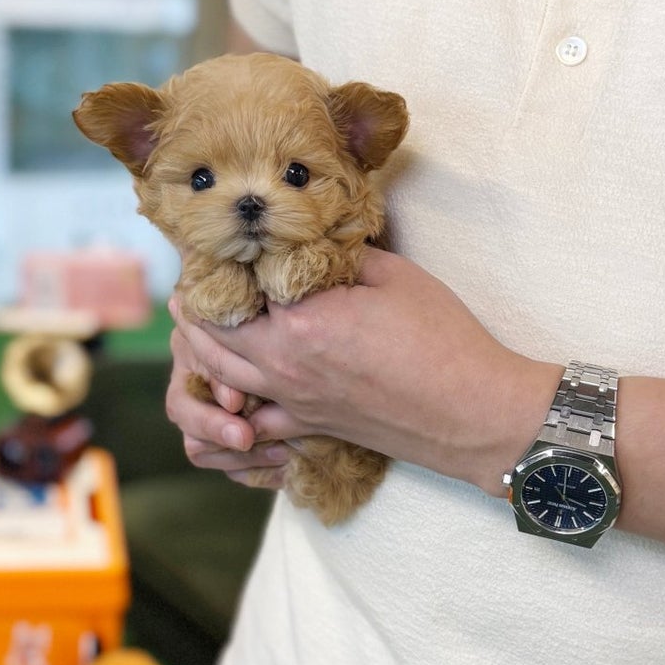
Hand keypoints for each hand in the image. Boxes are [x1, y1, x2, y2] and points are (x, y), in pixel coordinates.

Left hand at [169, 249, 556, 495]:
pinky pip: (248, 419)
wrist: (470, 412)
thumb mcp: (391, 275)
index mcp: (297, 320)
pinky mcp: (307, 426)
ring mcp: (291, 401)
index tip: (216, 241)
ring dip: (201, 345)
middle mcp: (282, 365)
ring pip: (216, 375)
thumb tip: (311, 239)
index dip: (215, 261)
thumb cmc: (441, 339)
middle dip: (195, 302)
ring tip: (200, 317)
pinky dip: (229, 400)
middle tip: (196, 276)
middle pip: (206, 333)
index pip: (228, 286)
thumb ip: (338, 255)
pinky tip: (230, 382)